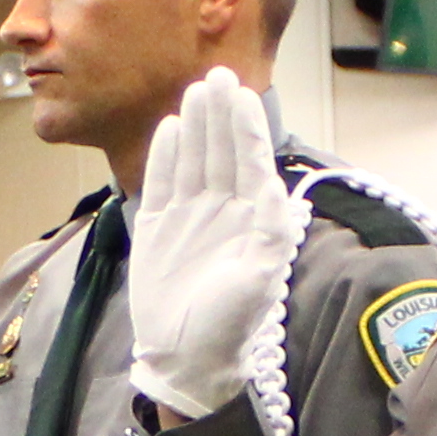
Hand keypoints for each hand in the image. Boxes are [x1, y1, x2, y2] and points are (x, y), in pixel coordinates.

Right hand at [124, 71, 299, 422]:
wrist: (185, 359)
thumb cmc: (228, 324)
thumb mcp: (260, 278)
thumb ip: (270, 231)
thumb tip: (276, 187)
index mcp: (253, 219)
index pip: (250, 162)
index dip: (246, 128)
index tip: (242, 95)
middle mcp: (224, 211)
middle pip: (222, 152)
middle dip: (221, 115)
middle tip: (217, 76)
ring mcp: (191, 217)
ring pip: (194, 161)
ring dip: (195, 127)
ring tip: (195, 92)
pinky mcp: (160, 228)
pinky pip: (163, 183)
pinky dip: (165, 156)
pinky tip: (168, 129)